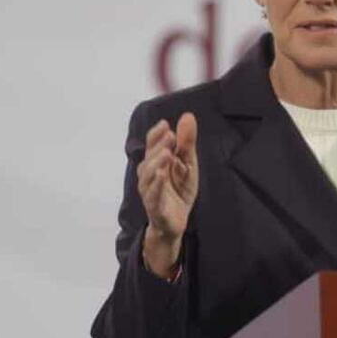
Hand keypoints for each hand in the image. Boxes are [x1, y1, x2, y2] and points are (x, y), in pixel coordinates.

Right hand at [137, 113, 198, 278]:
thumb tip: (187, 116)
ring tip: (167, 153)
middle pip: (150, 158)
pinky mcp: (154, 206)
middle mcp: (148, 175)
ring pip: (148, 175)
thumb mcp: (188, 163)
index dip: (156, 134)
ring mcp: (150, 191)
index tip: (166, 124)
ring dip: (156, 163)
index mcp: (155, 163)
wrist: (177, 221)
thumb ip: (186, 142)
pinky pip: (153, 194)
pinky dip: (156, 184)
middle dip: (159, 146)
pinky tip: (162, 175)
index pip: (152, 145)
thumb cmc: (179, 190)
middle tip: (170, 136)